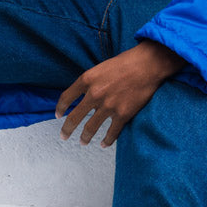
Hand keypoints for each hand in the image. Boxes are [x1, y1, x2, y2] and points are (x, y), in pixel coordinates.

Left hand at [56, 41, 186, 147]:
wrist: (148, 65)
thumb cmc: (126, 62)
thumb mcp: (101, 67)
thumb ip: (91, 81)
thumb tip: (85, 95)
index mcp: (87, 79)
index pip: (67, 97)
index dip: (60, 108)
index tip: (58, 115)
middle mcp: (95, 94)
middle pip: (75, 117)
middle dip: (67, 129)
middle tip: (63, 136)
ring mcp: (108, 106)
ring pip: (91, 128)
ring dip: (85, 137)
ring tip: (82, 141)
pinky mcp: (123, 114)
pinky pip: (112, 132)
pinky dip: (107, 141)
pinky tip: (103, 144)